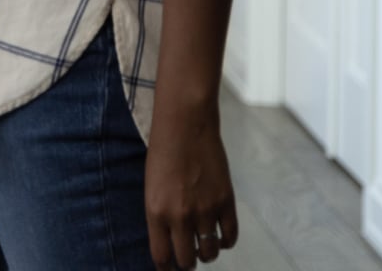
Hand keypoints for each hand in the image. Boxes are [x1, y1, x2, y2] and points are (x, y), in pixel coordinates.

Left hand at [144, 107, 237, 268]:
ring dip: (206, 252)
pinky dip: (225, 241)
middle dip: (187, 262)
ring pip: (210, 252)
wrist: (185, 125)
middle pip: (186, 261)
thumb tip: (169, 242)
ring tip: (203, 245)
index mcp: (155, 212)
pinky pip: (230, 237)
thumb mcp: (152, 187)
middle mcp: (180, 216)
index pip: (162, 257)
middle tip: (187, 256)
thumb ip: (160, 216)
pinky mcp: (226, 202)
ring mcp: (205, 210)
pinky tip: (219, 235)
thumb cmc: (163, 153)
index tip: (169, 268)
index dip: (166, 267)